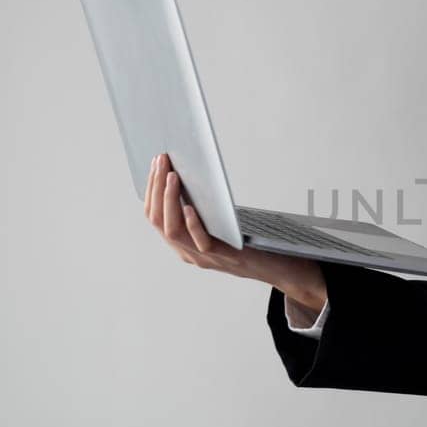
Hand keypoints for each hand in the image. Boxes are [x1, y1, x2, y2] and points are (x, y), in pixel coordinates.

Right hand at [144, 152, 326, 309]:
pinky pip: (200, 242)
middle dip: (157, 188)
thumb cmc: (247, 238)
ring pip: (172, 231)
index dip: (151, 189)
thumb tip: (189, 169)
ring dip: (169, 200)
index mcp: (182, 242)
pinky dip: (192, 223)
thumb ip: (202, 204)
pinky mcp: (222, 257)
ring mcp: (202, 257)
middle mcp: (187, 252)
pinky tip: (190, 206)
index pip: (155, 216)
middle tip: (161, 161)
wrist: (275, 265)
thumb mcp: (217, 219)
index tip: (155, 164)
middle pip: (159, 220)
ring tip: (172, 176)